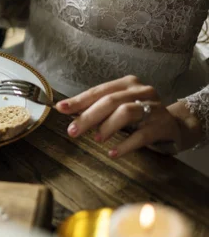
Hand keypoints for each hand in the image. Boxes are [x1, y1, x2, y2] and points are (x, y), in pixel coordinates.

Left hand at [55, 75, 201, 157]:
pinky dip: (125, 145)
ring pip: (126, 112)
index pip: (99, 91)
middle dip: (88, 116)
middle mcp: (141, 92)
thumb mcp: (119, 108)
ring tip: (96, 139)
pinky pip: (141, 136)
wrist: (176, 126)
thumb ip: (97, 108)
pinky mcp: (163, 126)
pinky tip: (113, 153)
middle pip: (110, 101)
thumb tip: (67, 111)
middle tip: (72, 131)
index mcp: (127, 84)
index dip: (79, 100)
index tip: (61, 108)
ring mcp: (154, 108)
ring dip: (107, 126)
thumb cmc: (140, 116)